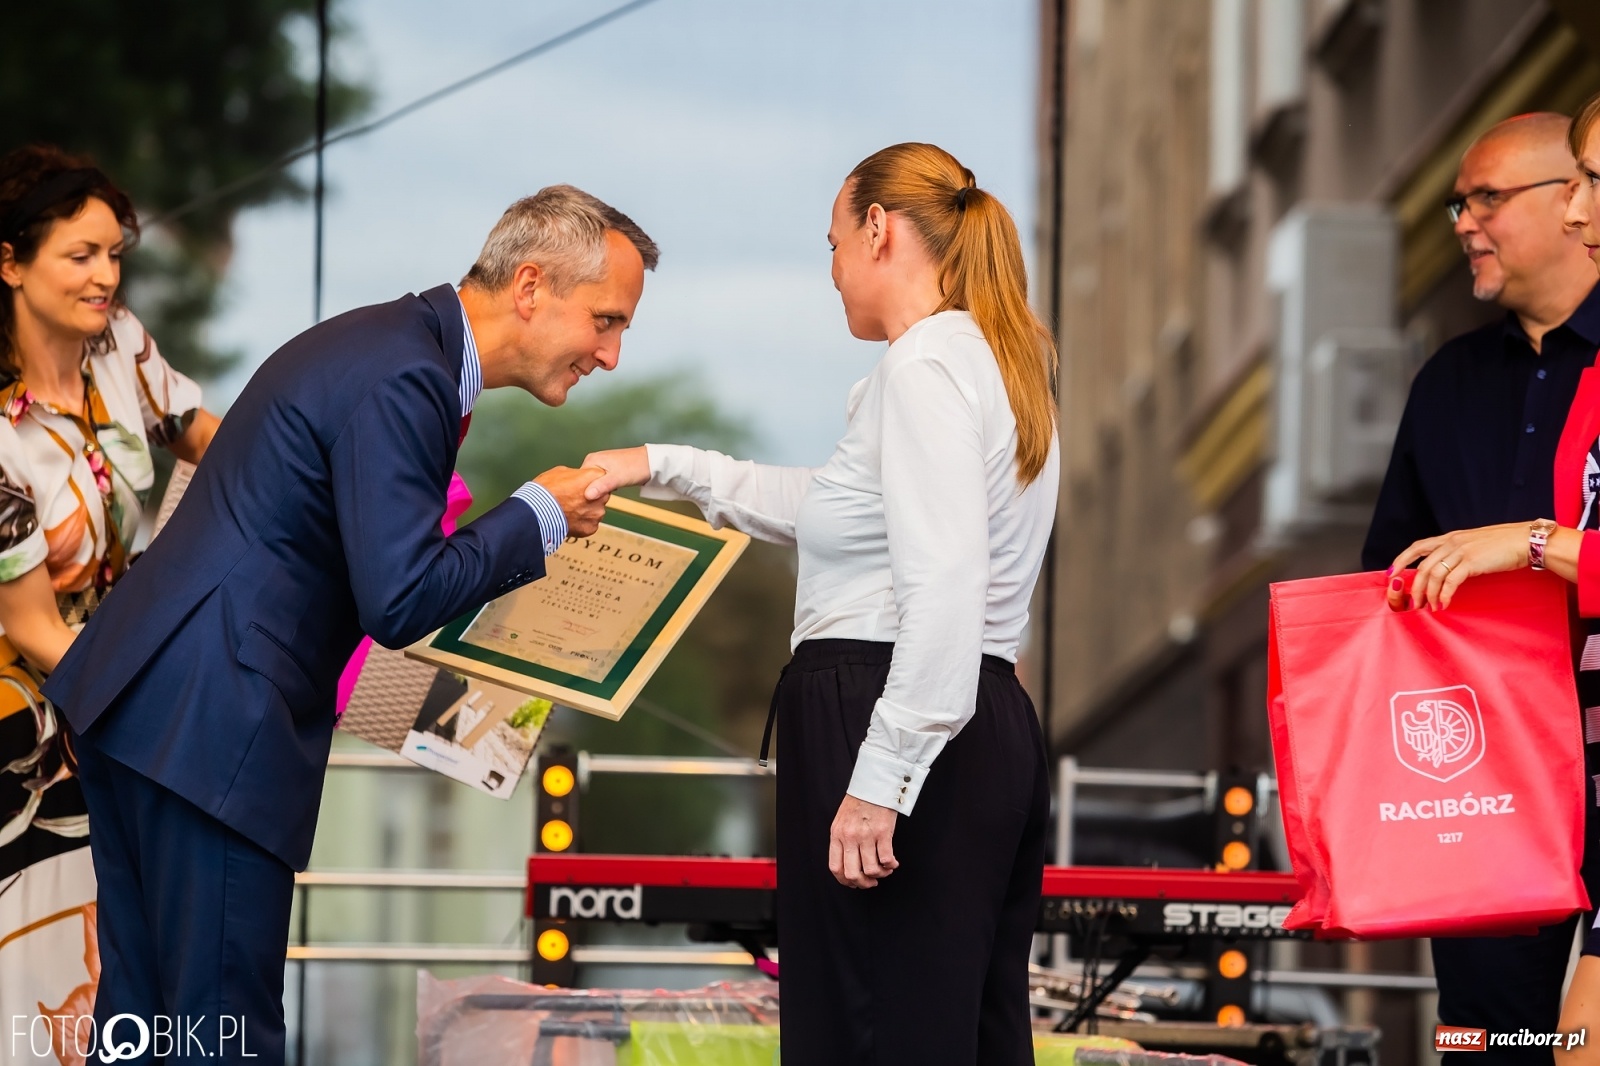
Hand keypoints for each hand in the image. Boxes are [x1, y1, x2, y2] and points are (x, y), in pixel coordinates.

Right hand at [534, 465, 609, 536]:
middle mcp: (601, 495)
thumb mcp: (559, 472)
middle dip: (590, 499)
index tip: (580, 486)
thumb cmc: (546, 489)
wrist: (536, 511)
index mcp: (595, 477)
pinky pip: (588, 525)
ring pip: (594, 512)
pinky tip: (568, 520)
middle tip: (572, 500)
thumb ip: (575, 475)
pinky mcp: (591, 527)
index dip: (589, 483)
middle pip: (599, 497)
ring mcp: (596, 513)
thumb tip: (576, 478)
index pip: (600, 478)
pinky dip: (580, 524)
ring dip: (585, 512)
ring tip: (568, 511)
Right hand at [580, 447, 650, 500]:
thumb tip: (587, 495)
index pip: (577, 479)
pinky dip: (602, 490)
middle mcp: (593, 461)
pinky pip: (600, 483)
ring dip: (596, 492)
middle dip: (588, 492)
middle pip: (584, 482)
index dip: (580, 491)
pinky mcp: (608, 472)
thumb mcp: (617, 478)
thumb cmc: (636, 467)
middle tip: (595, 501)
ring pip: (593, 484)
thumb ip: (601, 486)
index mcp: (591, 460)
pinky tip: (607, 495)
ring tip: (601, 499)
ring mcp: (601, 466)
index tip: (583, 501)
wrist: (652, 463)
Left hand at [828, 794, 899, 888]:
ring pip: (871, 869)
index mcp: (837, 835)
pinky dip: (891, 865)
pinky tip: (893, 863)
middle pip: (852, 873)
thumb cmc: (859, 802)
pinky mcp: (883, 832)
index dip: (845, 881)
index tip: (854, 883)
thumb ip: (842, 840)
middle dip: (863, 883)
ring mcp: (866, 835)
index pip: (836, 867)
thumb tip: (849, 863)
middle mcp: (850, 837)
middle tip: (871, 882)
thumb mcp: (842, 821)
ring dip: (880, 874)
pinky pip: (886, 859)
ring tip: (885, 870)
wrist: (874, 785)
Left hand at [1386, 522, 1530, 610]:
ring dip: (1429, 594)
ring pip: (1433, 575)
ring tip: (1430, 607)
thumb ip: (1456, 552)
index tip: (1391, 574)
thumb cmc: (1501, 545)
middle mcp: (1451, 542)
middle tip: (1414, 603)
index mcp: (1449, 537)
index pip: (1417, 547)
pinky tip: (1444, 604)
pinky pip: (1451, 581)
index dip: (1402, 560)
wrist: (1524, 541)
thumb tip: (1446, 568)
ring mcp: (1461, 551)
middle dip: (1415, 587)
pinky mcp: (1472, 562)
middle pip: (1423, 566)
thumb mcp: (1472, 544)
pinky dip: (1444, 595)